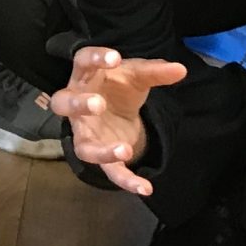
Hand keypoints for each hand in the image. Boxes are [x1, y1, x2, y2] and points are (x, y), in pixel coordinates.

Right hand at [49, 46, 187, 196]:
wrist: (116, 111)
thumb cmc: (118, 86)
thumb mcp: (137, 75)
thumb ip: (155, 71)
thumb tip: (181, 69)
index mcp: (85, 76)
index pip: (82, 61)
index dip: (95, 58)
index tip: (114, 57)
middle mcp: (77, 106)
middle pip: (64, 104)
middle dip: (79, 105)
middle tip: (97, 104)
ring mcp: (85, 133)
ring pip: (83, 147)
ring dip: (101, 151)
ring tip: (125, 150)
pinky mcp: (100, 155)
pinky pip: (109, 171)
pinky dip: (127, 180)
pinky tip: (145, 188)